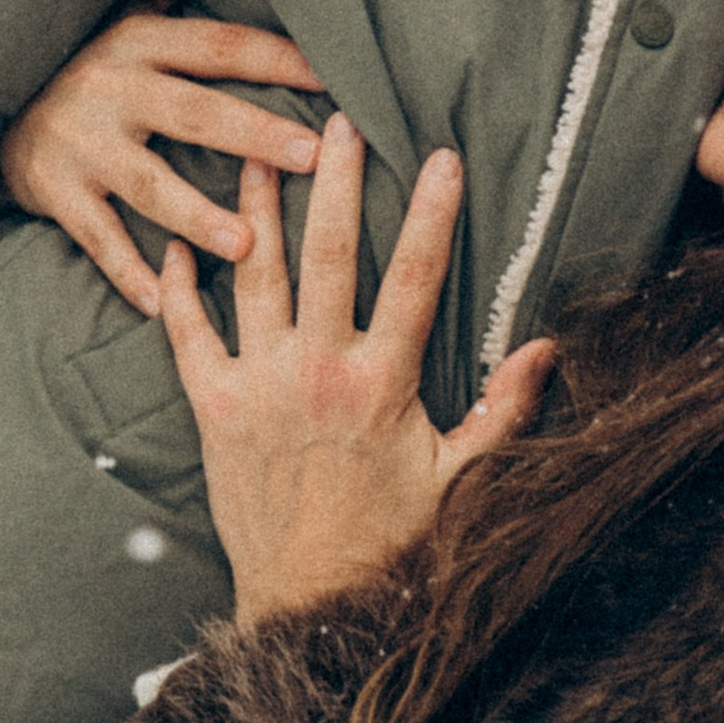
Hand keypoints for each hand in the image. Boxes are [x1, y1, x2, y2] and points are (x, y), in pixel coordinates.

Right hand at [0, 0, 328, 315]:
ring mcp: (82, 145)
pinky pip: (96, 236)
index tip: (337, 78)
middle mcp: (112, 90)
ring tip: (247, 245)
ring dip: (198, 216)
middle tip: (311, 156)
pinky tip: (163, 303)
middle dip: (254, 133)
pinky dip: (126, 271)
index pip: (221, 47)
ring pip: (148, 184)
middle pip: (195, 113)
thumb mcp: (122, 13)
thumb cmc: (80, 64)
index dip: (279, 59)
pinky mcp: (55, 192)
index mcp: (139, 44)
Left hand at [157, 115, 554, 626]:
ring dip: (255, 209)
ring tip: (255, 150)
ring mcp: (259, 386)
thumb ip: (503, 409)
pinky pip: (188, 334)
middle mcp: (318, 372)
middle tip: (336, 121)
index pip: (417, 278)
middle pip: (329, 254)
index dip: (434, 213)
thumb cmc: (389, 541)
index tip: (443, 157)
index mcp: (383, 383)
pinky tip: (177, 243)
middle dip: (335, 181)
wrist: (308, 601)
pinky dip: (178, 287)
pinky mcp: (213, 408)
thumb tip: (546, 349)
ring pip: (256, 275)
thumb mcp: (460, 478)